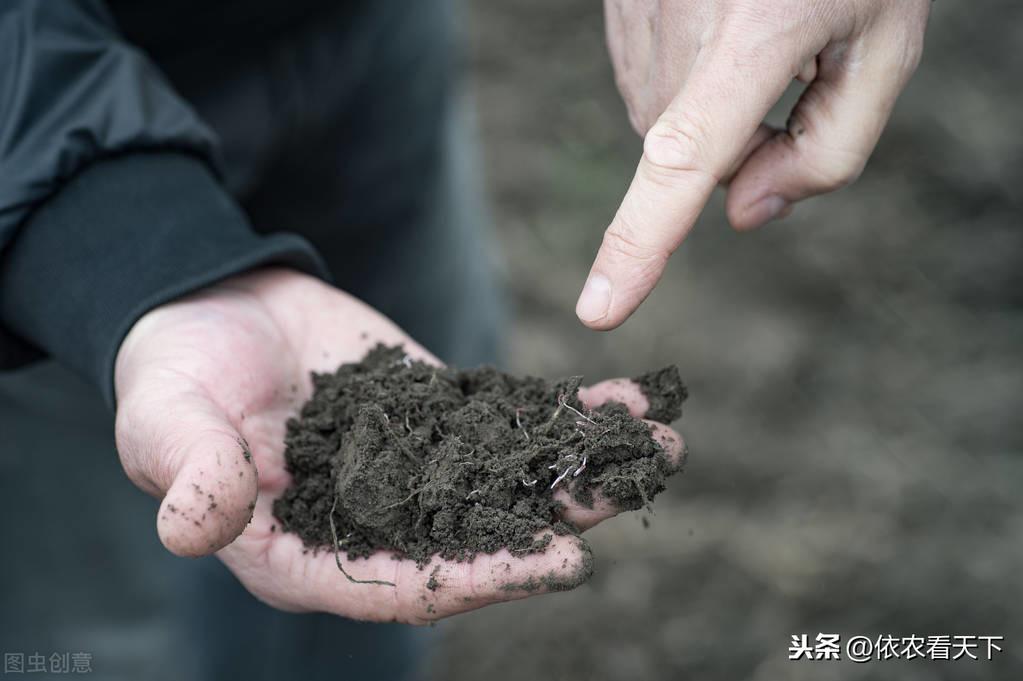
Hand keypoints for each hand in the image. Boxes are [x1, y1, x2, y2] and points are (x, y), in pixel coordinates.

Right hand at [113, 268, 683, 623]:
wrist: (211, 306)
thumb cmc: (174, 369)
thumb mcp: (166, 417)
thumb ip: (188, 468)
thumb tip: (193, 526)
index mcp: (304, 551)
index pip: (399, 584)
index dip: (477, 579)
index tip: (556, 565)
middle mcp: (372, 524)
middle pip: (475, 541)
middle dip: (556, 524)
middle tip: (630, 494)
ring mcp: (414, 471)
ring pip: (506, 485)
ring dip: (580, 469)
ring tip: (658, 447)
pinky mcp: (438, 420)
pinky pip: (506, 426)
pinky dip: (561, 416)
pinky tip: (622, 403)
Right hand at [577, 0, 930, 328]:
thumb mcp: (884, 44)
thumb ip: (832, 150)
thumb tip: (744, 214)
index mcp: (757, 30)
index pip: (684, 160)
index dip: (640, 241)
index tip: (598, 308)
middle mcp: (678, 21)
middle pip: (690, 159)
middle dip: (740, 146)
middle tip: (791, 76)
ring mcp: (635, 14)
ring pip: (661, 126)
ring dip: (708, 110)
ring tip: (754, 35)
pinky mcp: (616, 11)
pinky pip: (644, 86)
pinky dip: (682, 80)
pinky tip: (718, 25)